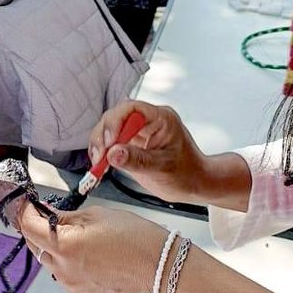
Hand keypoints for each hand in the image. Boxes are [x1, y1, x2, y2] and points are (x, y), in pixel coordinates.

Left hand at [20, 204, 165, 292]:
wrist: (158, 264)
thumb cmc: (134, 237)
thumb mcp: (95, 214)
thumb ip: (64, 215)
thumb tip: (46, 212)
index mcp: (64, 245)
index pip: (28, 226)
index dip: (25, 211)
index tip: (27, 203)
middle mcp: (63, 269)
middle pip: (36, 245)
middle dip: (39, 228)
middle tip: (52, 215)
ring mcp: (71, 284)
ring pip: (49, 261)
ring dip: (54, 247)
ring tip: (77, 235)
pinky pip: (64, 275)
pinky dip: (67, 262)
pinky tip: (86, 253)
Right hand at [88, 100, 210, 203]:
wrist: (193, 184)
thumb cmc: (187, 173)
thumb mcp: (163, 168)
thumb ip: (137, 160)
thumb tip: (113, 153)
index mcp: (161, 118)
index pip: (132, 108)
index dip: (115, 121)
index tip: (108, 141)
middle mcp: (148, 121)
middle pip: (116, 117)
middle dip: (103, 136)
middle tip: (99, 157)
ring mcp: (139, 132)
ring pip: (109, 130)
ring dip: (100, 145)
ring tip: (99, 164)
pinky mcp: (131, 144)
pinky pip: (111, 143)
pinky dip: (103, 154)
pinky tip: (101, 165)